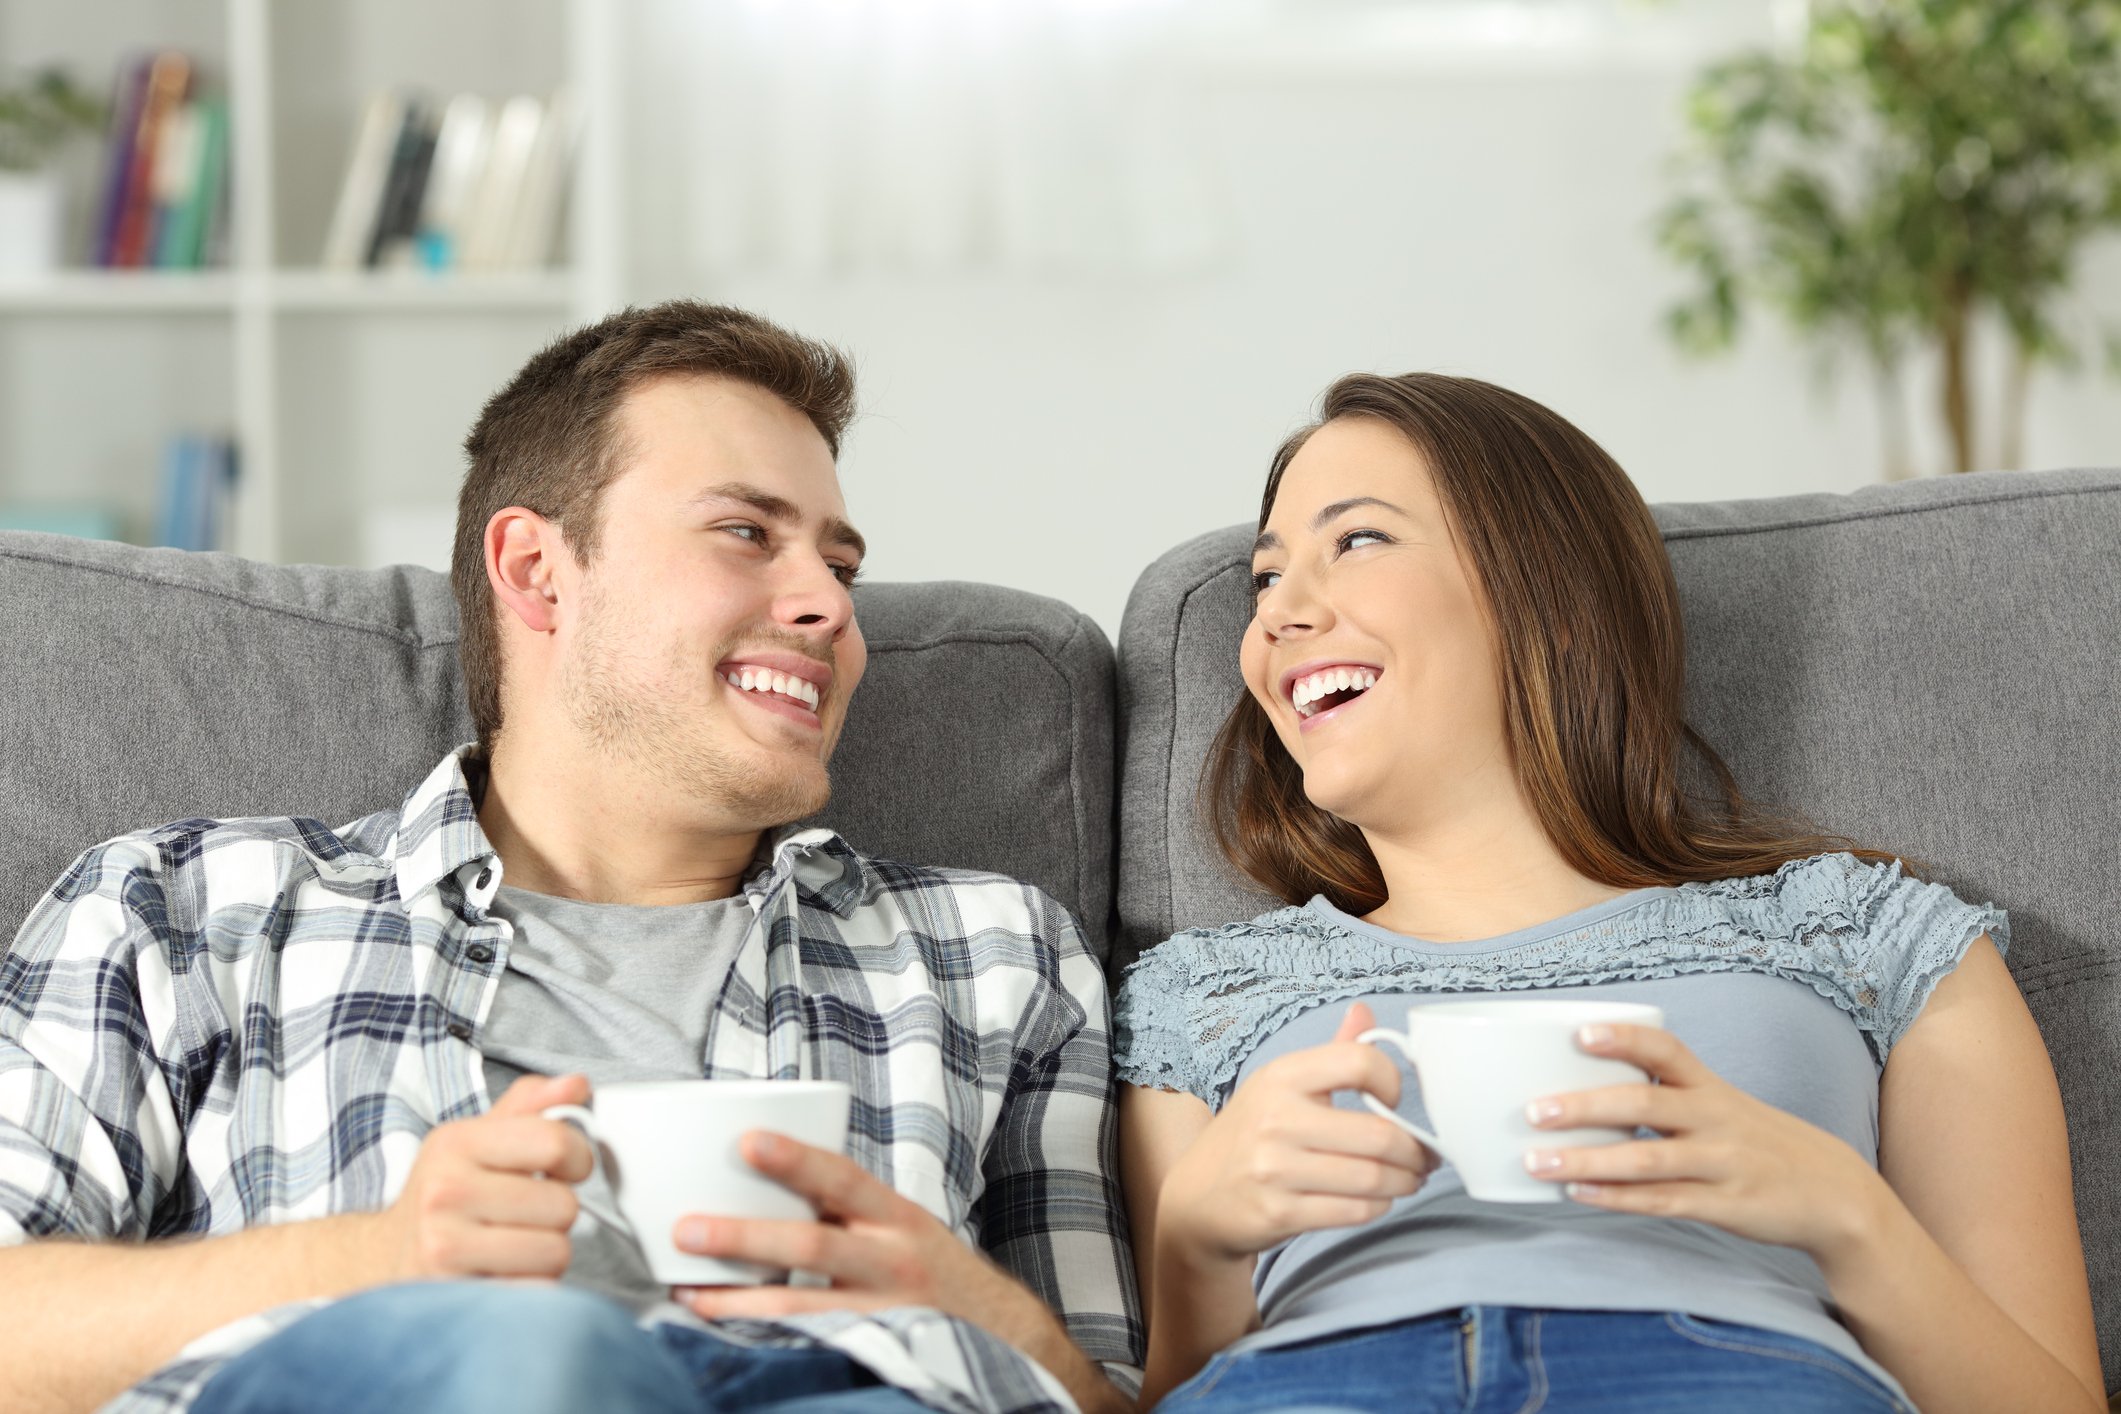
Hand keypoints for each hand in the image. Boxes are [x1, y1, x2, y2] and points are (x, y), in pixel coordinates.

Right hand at [373, 1072, 594, 1281]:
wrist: (380, 1257)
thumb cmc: (444, 1195)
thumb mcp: (476, 1139)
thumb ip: (531, 1107)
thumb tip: (578, 1085)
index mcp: (456, 1143)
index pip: (556, 1143)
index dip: (579, 1158)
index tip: (567, 1170)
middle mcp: (445, 1192)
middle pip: (564, 1206)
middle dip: (555, 1215)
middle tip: (524, 1216)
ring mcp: (444, 1247)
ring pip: (555, 1252)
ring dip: (545, 1255)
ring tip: (512, 1247)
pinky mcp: (453, 1297)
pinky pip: (536, 1291)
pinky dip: (531, 1288)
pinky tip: (501, 1275)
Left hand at [671, 1132, 1020, 1322]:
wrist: (997, 1332)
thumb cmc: (928, 1266)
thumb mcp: (899, 1223)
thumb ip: (844, 1205)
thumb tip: (753, 1172)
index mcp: (897, 1217)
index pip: (843, 1178)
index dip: (796, 1159)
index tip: (747, 1141)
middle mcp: (892, 1262)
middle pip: (813, 1247)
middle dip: (745, 1238)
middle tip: (687, 1229)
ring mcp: (881, 1315)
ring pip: (802, 1309)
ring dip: (738, 1300)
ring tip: (687, 1293)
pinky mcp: (869, 1356)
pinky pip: (808, 1349)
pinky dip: (763, 1341)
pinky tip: (724, 1335)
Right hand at [1156, 1003, 1432, 1267]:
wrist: (1197, 1197)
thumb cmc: (1251, 1134)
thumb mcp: (1280, 1084)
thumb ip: (1331, 1052)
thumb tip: (1364, 1010)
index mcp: (1282, 1077)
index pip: (1358, 1061)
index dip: (1392, 1080)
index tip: (1396, 1099)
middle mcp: (1276, 1119)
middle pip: (1378, 1134)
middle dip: (1416, 1152)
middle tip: (1425, 1157)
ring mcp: (1275, 1169)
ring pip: (1373, 1178)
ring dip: (1405, 1182)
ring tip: (1409, 1178)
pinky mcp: (1280, 1213)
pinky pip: (1354, 1211)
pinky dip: (1380, 1206)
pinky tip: (1379, 1198)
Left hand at [1525, 1023, 1887, 1260]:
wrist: (1836, 1194)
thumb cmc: (1757, 1143)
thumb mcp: (1722, 1105)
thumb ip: (1666, 1095)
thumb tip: (1581, 1086)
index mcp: (1711, 1087)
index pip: (1666, 1050)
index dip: (1623, 1038)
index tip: (1579, 1033)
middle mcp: (1715, 1119)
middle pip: (1644, 1104)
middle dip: (1584, 1106)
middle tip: (1532, 1110)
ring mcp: (1721, 1164)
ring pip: (1646, 1159)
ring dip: (1586, 1159)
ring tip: (1536, 1160)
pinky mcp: (1724, 1206)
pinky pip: (1663, 1202)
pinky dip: (1616, 1198)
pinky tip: (1578, 1193)